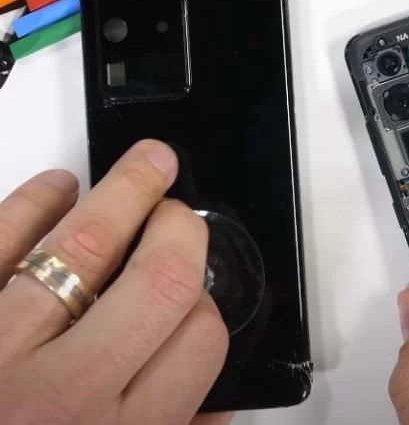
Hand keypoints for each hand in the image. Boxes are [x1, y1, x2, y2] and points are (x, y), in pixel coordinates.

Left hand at [0, 141, 231, 424]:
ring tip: (149, 165)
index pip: (199, 339)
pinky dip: (33, 202)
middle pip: (160, 281)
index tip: (194, 288)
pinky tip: (58, 189)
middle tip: (179, 214)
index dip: (208, 300)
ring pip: (82, 243)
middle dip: (181, 229)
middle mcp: (62, 397)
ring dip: (127, 188)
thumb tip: (219, 402)